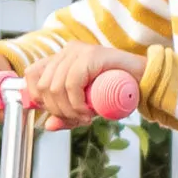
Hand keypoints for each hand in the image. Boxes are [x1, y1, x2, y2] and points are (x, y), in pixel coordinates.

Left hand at [18, 38, 140, 130]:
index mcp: (61, 59)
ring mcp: (78, 51)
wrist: (145, 79)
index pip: (31, 75)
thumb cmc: (117, 91)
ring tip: (84, 118)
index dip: (36, 98)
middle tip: (76, 119)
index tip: (52, 113)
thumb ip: (68, 115)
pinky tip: (87, 112)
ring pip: (55, 86)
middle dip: (56, 110)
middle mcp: (66, 51)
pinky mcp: (90, 55)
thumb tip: (48, 126)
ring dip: (68, 110)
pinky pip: (72, 84)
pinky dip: (76, 103)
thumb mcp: (87, 105)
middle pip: (42, 85)